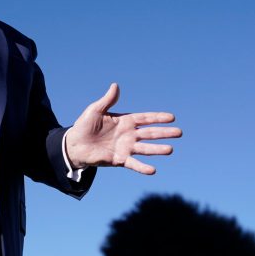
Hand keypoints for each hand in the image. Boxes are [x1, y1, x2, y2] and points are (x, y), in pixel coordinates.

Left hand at [65, 83, 181, 174]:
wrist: (74, 145)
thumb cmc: (84, 126)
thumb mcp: (95, 110)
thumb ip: (108, 100)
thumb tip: (115, 85)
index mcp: (125, 121)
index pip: (145, 118)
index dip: (158, 118)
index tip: (172, 117)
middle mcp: (128, 135)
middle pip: (150, 133)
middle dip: (164, 133)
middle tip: (179, 132)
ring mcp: (125, 148)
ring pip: (145, 148)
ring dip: (157, 149)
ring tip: (170, 150)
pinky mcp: (119, 160)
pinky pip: (134, 164)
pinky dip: (143, 168)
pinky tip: (153, 170)